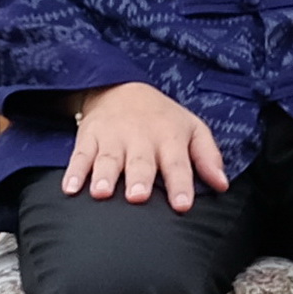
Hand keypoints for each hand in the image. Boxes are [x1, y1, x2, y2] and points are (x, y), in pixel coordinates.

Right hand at [62, 79, 228, 209]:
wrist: (121, 88)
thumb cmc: (163, 118)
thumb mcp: (192, 129)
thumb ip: (208, 157)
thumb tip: (223, 185)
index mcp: (169, 138)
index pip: (178, 164)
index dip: (181, 185)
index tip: (183, 205)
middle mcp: (140, 138)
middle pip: (140, 161)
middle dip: (139, 178)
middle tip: (138, 197)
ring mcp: (112, 138)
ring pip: (108, 159)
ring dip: (104, 176)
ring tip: (101, 193)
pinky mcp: (89, 138)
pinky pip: (79, 156)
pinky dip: (74, 172)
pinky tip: (70, 189)